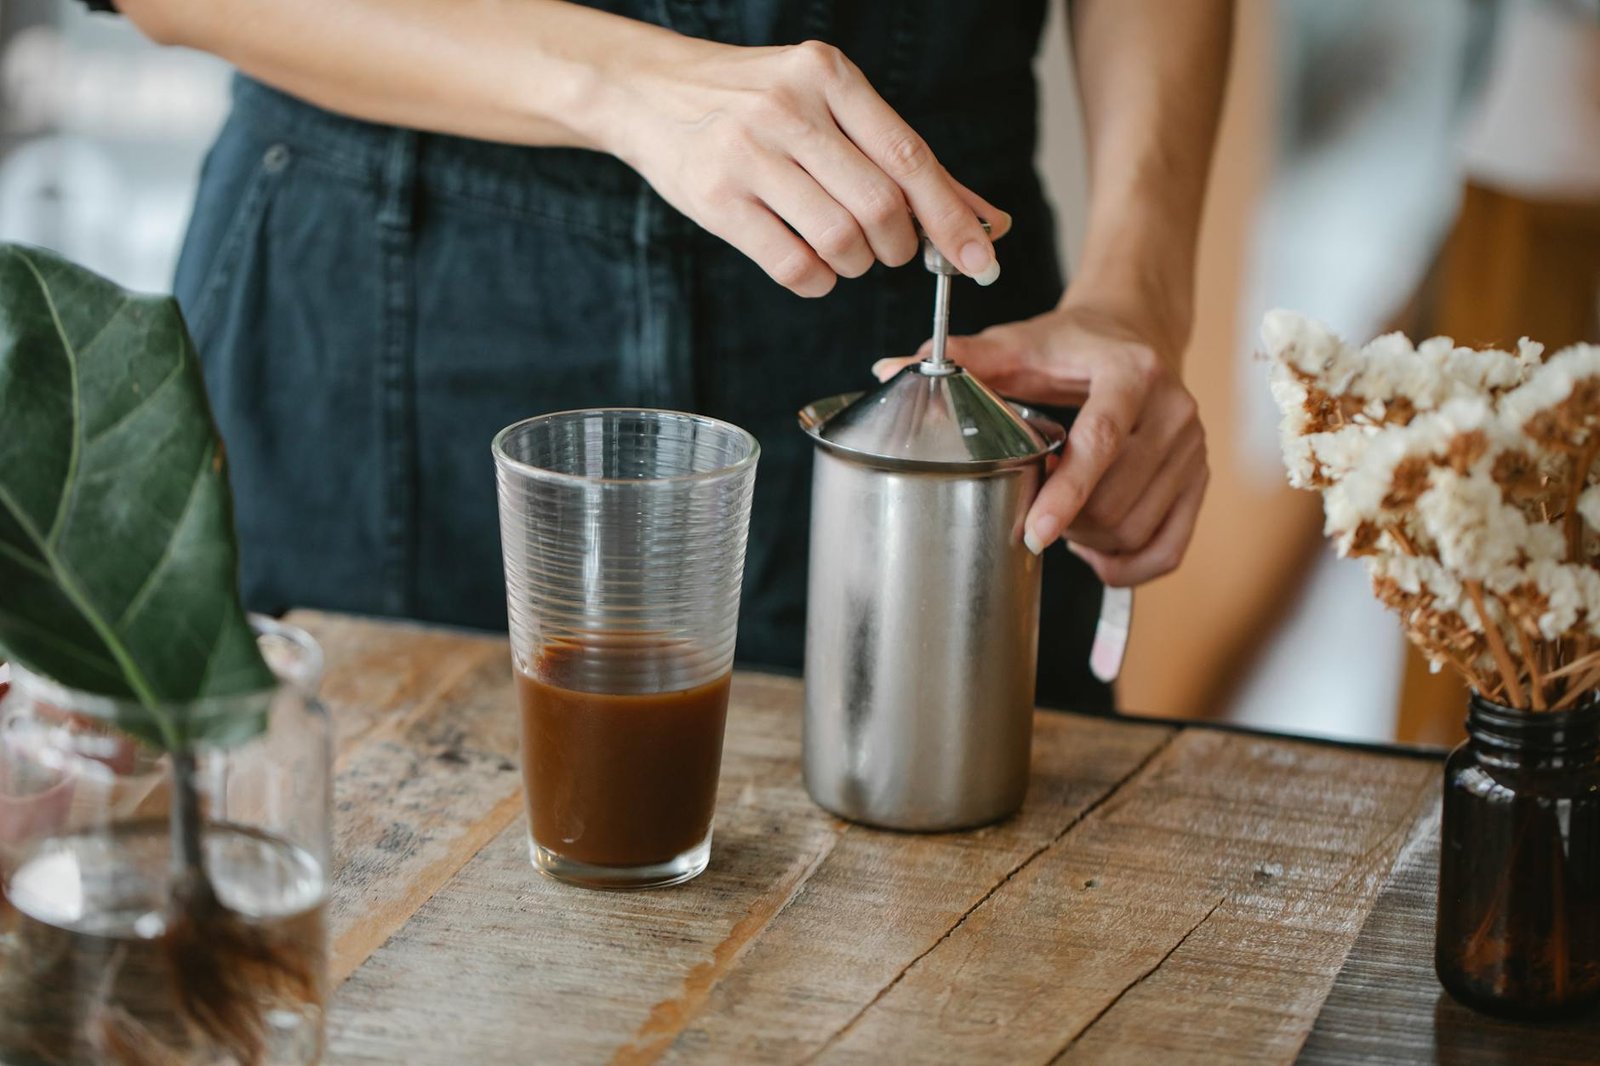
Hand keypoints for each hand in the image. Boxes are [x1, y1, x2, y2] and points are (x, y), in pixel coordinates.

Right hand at [602, 39, 1009, 296]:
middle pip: (879, 205)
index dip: (951, 218)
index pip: (908, 157)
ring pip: (839, 238)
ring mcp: (748, 152)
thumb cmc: (753, 103)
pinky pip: (791, 264)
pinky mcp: (716, 198)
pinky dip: (816, 281)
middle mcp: (789, 108)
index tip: (982, 260)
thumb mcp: (827, 105)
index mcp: (828, 75)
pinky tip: (813, 268)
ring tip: (844, 253)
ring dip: (855, 265)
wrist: (648, 92)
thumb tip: (986, 219)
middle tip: (888, 249)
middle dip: (897, 245)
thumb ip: (902, 157)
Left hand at [872, 303, 1207, 585]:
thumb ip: (963, 360)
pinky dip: (1130, 566)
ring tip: (1062, 522)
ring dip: (1092, 542)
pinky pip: (1169, 547)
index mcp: (1132, 372)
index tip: (1034, 532)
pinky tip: (1096, 557)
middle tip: (1033, 514)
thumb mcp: (1018, 345)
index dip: (1067, 493)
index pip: (1102, 442)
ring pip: (1138, 528)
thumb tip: (891, 368)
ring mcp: (1193, 448)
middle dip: (1067, 520)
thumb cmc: (1069, 344)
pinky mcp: (1200, 478)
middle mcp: (1174, 410)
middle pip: (1117, 498)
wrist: (1136, 331)